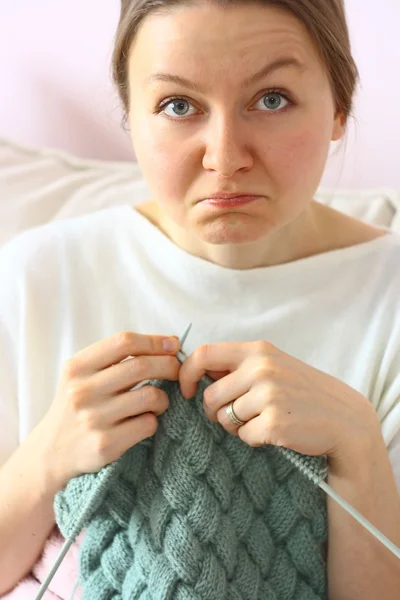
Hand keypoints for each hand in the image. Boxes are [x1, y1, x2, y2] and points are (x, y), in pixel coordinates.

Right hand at [40, 331, 180, 487]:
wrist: (52, 452)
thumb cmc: (77, 406)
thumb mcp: (81, 375)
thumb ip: (116, 358)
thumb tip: (169, 342)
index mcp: (77, 367)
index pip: (124, 342)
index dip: (155, 341)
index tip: (173, 344)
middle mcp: (82, 391)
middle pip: (141, 366)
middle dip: (169, 365)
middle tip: (177, 371)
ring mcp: (93, 419)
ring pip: (150, 396)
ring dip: (163, 398)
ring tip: (157, 402)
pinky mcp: (105, 444)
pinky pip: (148, 424)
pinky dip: (153, 421)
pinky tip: (143, 422)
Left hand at [179, 340, 380, 466]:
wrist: (343, 419)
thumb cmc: (302, 391)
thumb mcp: (274, 365)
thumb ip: (240, 366)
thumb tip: (198, 372)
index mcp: (258, 351)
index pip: (204, 354)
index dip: (187, 373)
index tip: (188, 390)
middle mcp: (261, 369)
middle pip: (210, 396)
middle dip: (216, 411)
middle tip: (236, 415)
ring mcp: (268, 395)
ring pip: (225, 418)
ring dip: (237, 426)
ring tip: (262, 420)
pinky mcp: (273, 423)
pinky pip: (243, 436)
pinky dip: (253, 439)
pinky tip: (274, 432)